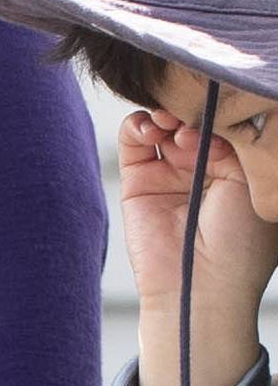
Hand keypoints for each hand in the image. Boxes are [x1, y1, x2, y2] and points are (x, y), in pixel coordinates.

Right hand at [122, 106, 277, 385]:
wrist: (200, 290)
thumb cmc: (240, 244)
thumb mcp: (251, 179)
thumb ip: (230, 137)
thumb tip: (202, 105)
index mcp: (238, 164)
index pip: (226, 115)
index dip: (222, 101)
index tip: (224, 95)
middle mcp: (205, 163)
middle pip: (193, 111)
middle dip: (192, 101)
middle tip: (194, 103)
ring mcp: (171, 170)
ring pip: (163, 117)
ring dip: (166, 108)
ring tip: (172, 118)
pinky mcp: (139, 180)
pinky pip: (134, 137)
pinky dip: (139, 124)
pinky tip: (152, 127)